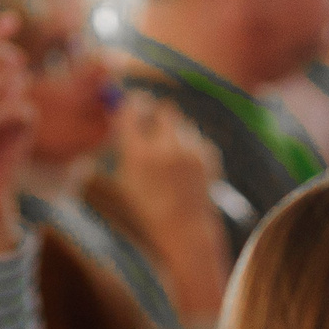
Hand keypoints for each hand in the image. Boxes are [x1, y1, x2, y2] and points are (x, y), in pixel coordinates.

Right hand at [110, 93, 219, 224]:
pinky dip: (188, 146)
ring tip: (168, 158)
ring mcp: (189, 150)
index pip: (134, 111)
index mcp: (138, 155)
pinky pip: (194, 138)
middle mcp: (164, 149)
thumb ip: (126, 142)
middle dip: (158, 113)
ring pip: (181, 124)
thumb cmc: (148, 203)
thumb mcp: (126, 176)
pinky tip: (183, 169)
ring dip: (173, 132)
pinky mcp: (207, 153)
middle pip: (164, 109)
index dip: (134, 104)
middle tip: (153, 121)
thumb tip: (121, 110)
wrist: (183, 225)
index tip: (134, 102)